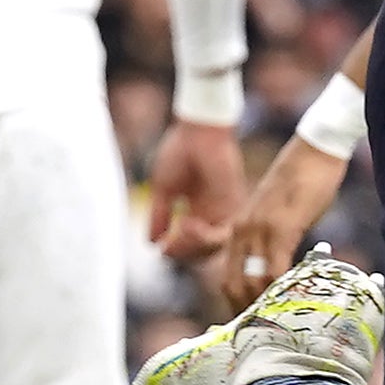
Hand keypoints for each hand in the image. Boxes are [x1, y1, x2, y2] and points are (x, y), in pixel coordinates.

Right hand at [149, 118, 241, 264]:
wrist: (198, 131)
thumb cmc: (180, 151)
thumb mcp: (164, 189)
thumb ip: (160, 216)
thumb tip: (151, 242)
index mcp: (197, 210)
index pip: (190, 245)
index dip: (176, 252)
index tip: (161, 249)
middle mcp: (213, 214)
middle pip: (202, 251)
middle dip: (183, 253)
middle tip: (168, 248)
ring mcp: (224, 211)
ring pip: (213, 248)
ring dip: (192, 247)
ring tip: (177, 232)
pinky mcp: (233, 205)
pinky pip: (222, 234)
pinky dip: (204, 237)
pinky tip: (186, 224)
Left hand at [217, 134, 351, 308]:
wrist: (313, 152)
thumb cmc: (301, 182)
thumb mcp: (277, 216)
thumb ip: (272, 242)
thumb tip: (281, 272)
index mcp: (238, 230)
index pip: (227, 278)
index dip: (237, 305)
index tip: (251, 322)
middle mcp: (242, 231)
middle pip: (233, 284)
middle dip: (247, 310)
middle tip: (266, 328)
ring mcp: (259, 229)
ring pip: (252, 280)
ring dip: (265, 303)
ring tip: (281, 319)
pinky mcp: (281, 227)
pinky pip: (275, 267)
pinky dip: (282, 287)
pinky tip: (294, 297)